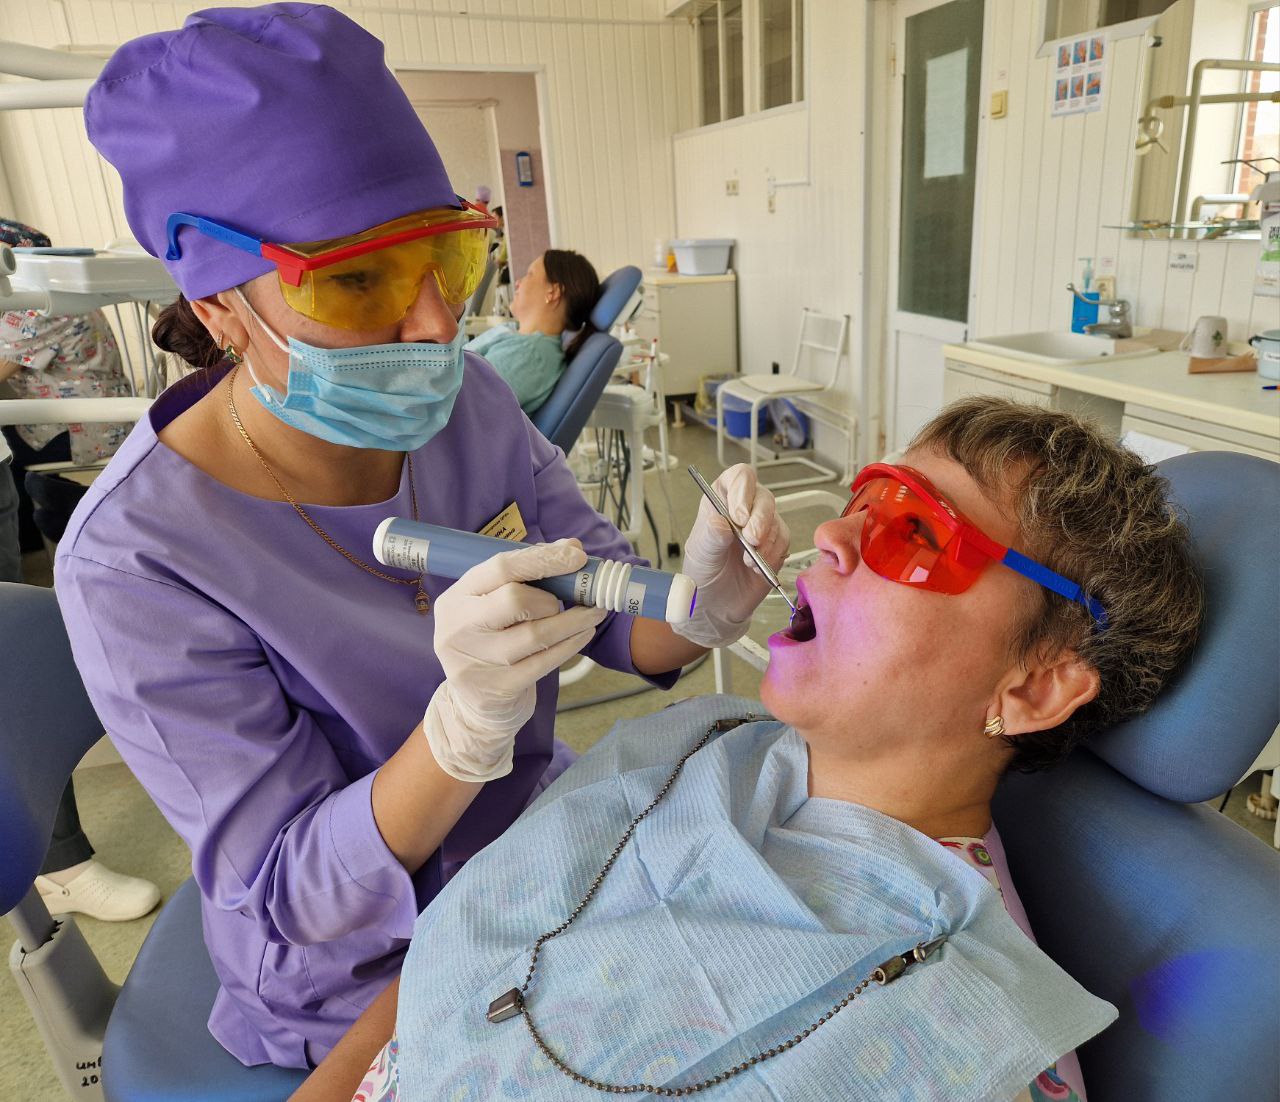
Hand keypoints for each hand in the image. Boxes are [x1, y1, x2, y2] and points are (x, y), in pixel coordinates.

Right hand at [424, 540, 606, 781]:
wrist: (475, 703)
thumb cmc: (491, 640)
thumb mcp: (495, 604)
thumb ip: (529, 573)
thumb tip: (571, 547)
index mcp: (456, 597)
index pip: (500, 567)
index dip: (543, 559)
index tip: (576, 556)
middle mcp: (459, 628)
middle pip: (514, 599)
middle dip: (553, 597)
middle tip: (573, 599)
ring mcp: (476, 662)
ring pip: (536, 634)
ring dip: (573, 620)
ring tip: (594, 612)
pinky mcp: (499, 688)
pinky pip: (545, 661)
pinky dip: (571, 644)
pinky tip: (583, 634)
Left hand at [672, 464, 789, 648]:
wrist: (717, 606)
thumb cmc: (702, 575)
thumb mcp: (700, 555)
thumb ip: (711, 537)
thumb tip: (722, 523)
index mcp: (720, 500)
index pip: (739, 477)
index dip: (744, 490)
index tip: (739, 515)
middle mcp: (744, 508)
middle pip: (764, 498)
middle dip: (760, 520)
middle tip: (751, 540)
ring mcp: (761, 526)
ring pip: (776, 521)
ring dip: (766, 542)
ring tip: (749, 562)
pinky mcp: (775, 545)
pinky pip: (784, 541)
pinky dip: (773, 555)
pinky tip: (758, 568)